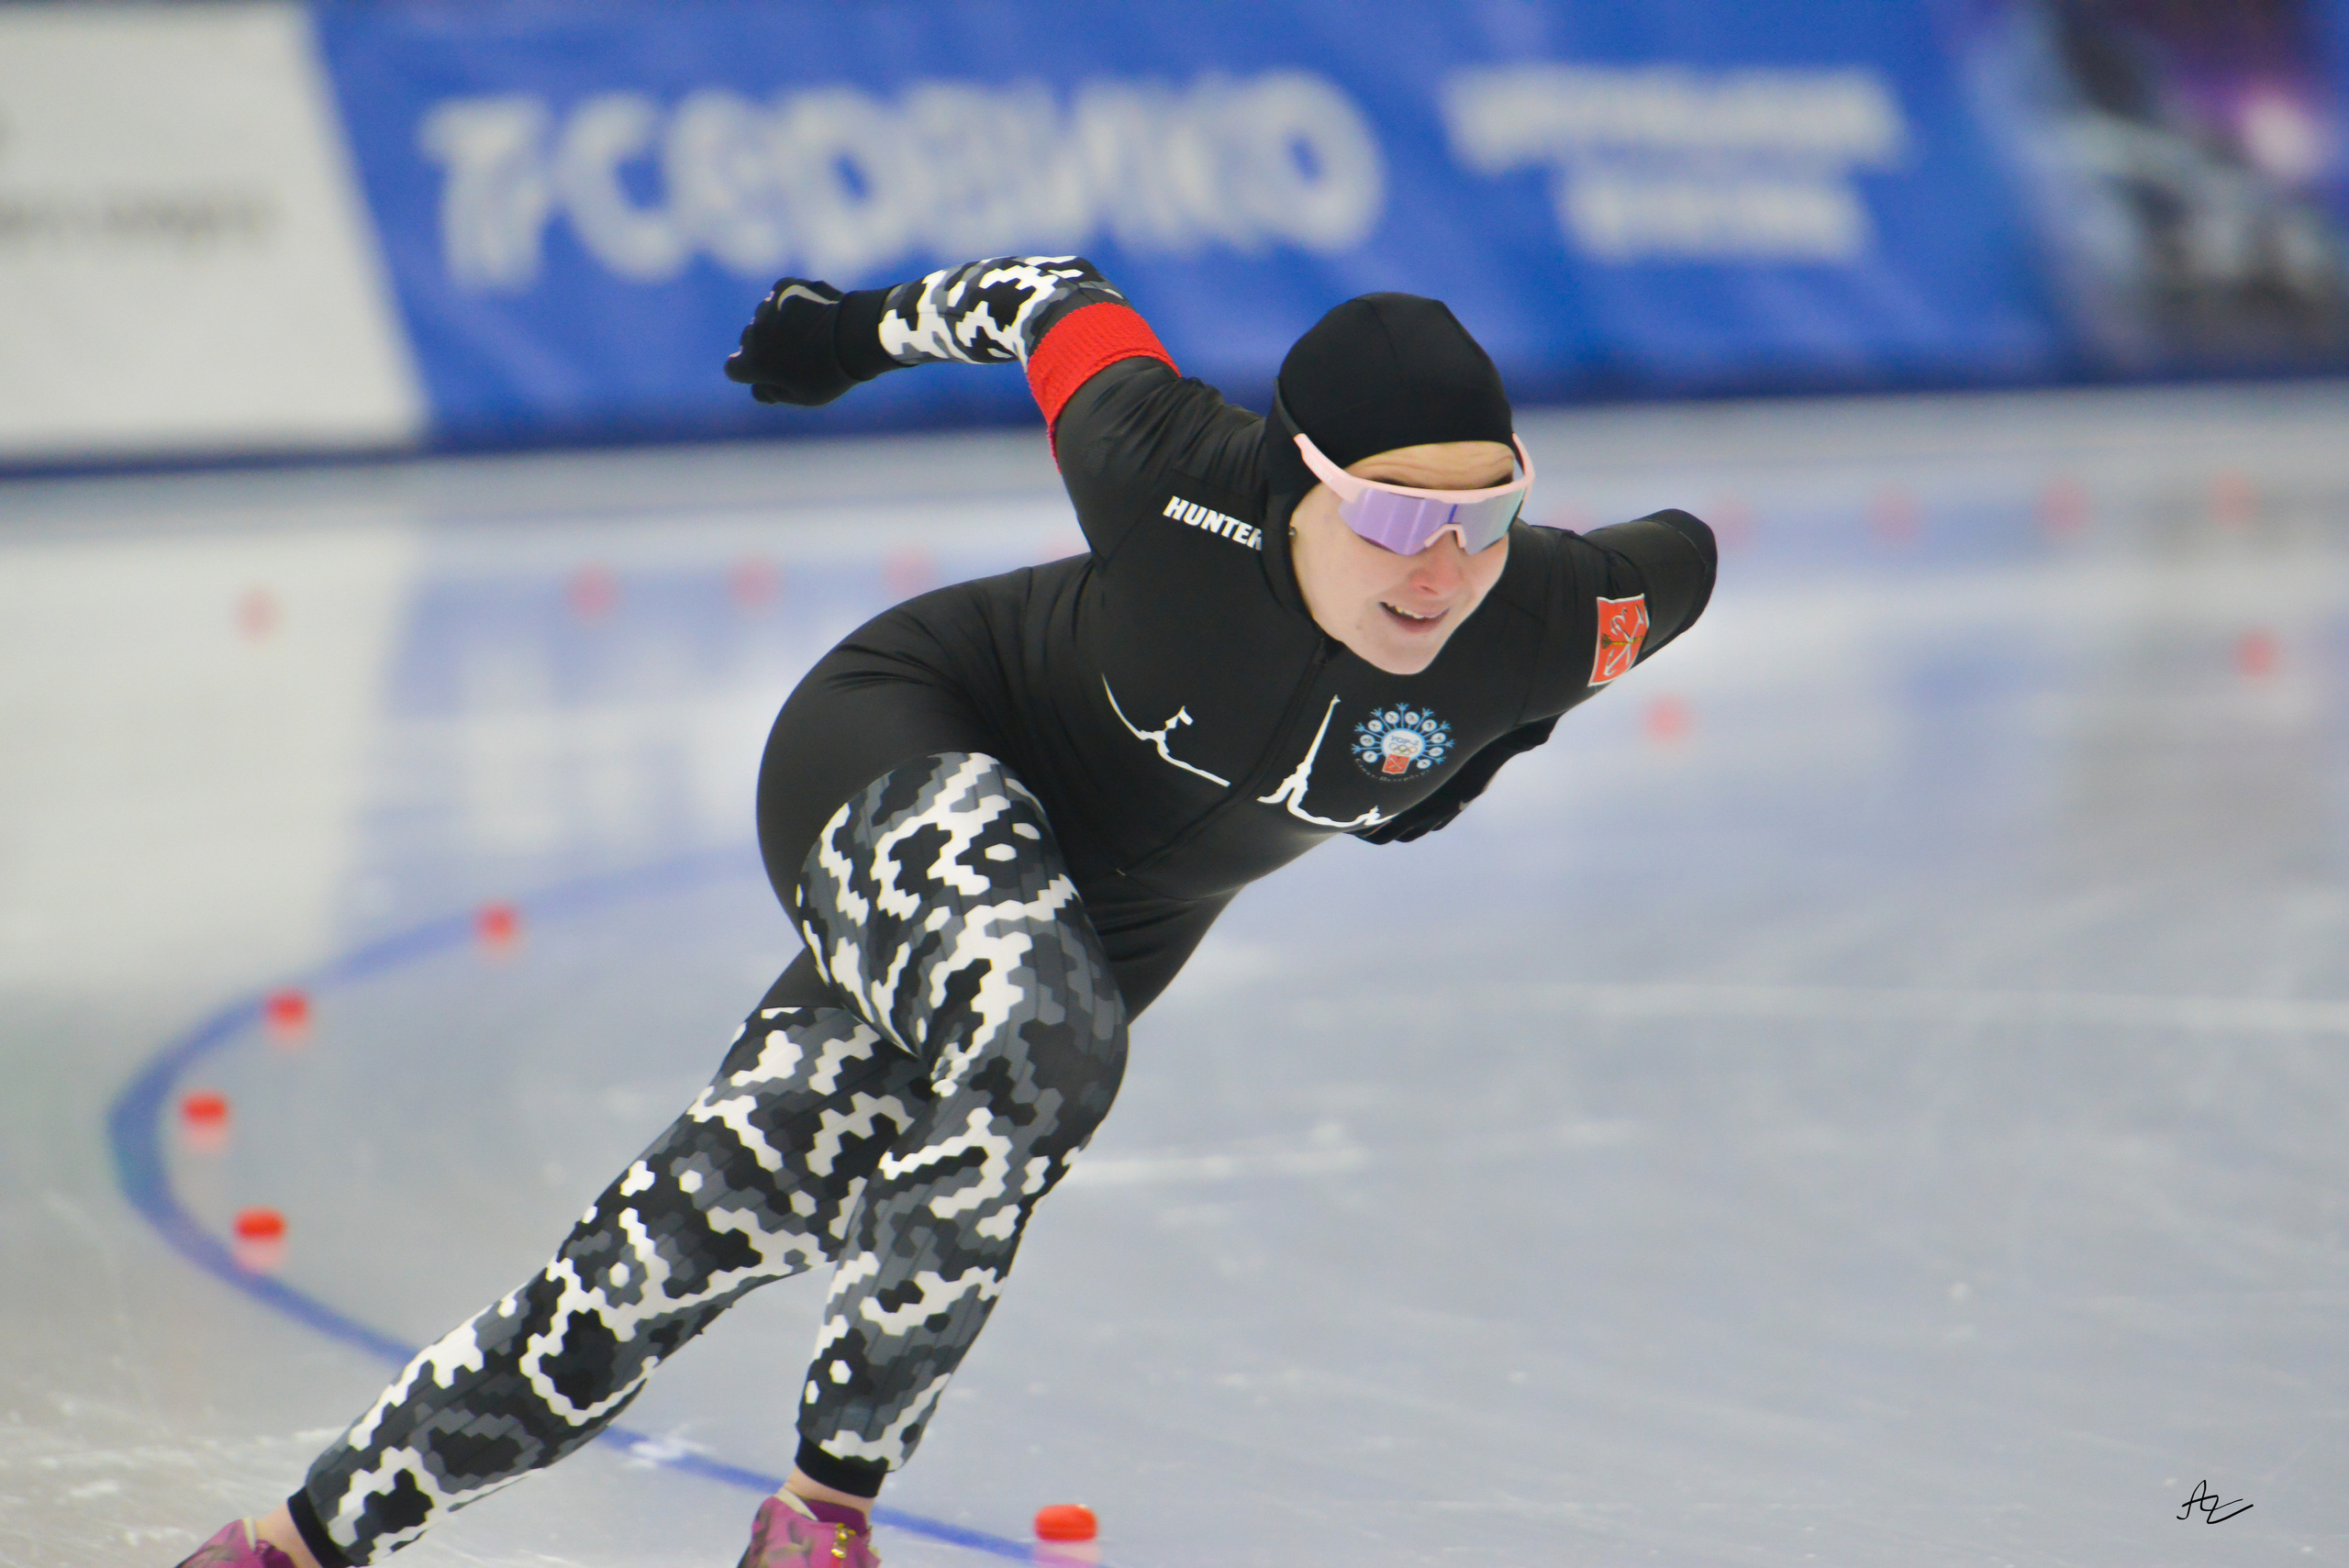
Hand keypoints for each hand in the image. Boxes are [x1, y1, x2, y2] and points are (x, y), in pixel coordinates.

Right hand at [725, 278, 856, 405]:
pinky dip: (789, 303)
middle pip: (749, 341)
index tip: (767, 374)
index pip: (733, 368)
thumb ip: (773, 393)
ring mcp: (769, 306)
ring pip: (764, 317)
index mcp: (754, 362)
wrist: (856, 334)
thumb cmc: (832, 373)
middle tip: (795, 355)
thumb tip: (757, 388)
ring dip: (776, 324)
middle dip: (764, 348)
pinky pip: (779, 296)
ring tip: (807, 333)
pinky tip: (811, 312)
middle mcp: (754, 332)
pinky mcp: (785, 287)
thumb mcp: (804, 397)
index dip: (749, 373)